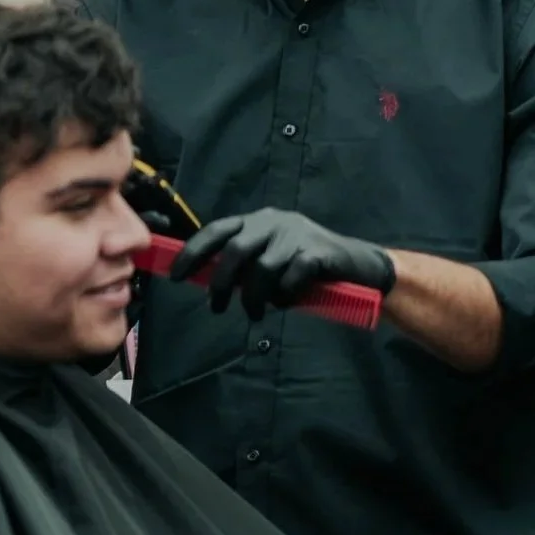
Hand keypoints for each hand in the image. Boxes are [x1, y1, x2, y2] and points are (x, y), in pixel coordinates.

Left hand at [170, 208, 396, 319]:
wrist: (358, 266)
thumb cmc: (307, 267)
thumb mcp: (271, 262)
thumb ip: (245, 268)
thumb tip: (210, 285)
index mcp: (258, 220)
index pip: (216, 230)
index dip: (193, 252)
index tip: (176, 276)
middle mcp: (274, 221)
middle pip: (235, 249)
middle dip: (221, 282)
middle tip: (216, 307)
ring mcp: (297, 234)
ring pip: (262, 268)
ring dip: (254, 297)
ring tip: (256, 314)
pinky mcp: (317, 251)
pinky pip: (290, 277)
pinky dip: (284, 295)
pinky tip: (288, 302)